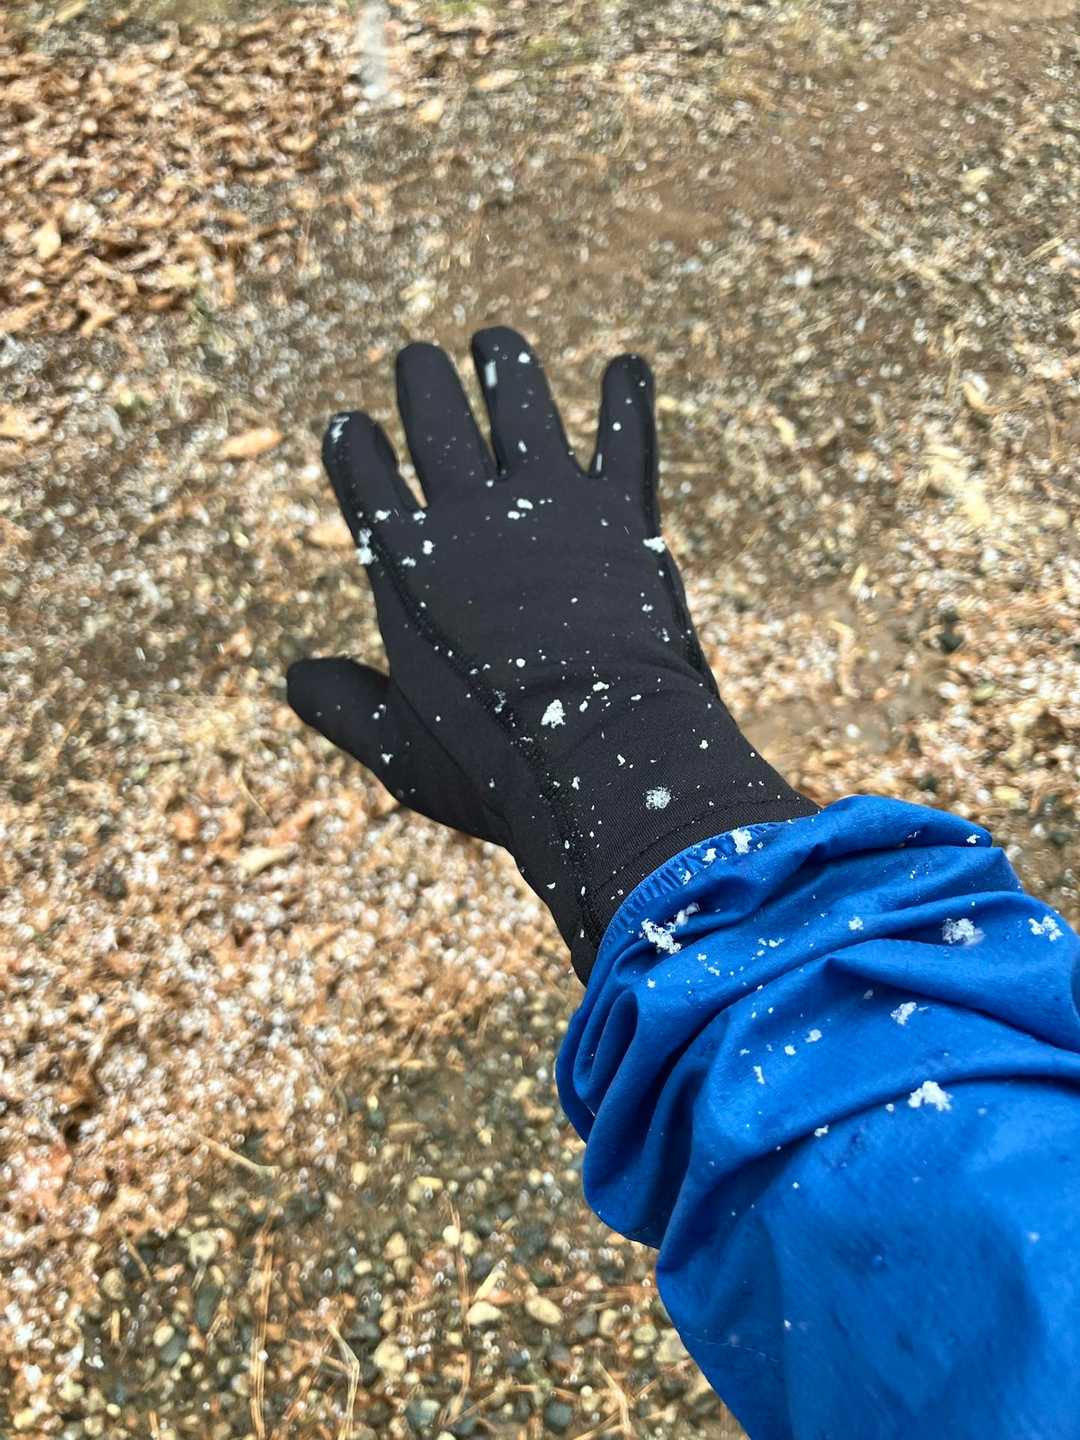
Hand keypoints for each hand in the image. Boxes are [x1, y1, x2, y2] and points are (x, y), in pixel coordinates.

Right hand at [288, 326, 813, 977]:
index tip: (351, 426)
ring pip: (520, 402)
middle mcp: (469, 513)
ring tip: (495, 341)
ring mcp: (550, 503)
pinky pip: (625, 436)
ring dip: (504, 365)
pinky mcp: (622, 512)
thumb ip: (340, 707)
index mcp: (404, 561)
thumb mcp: (397, 751)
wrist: (604, 759)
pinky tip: (627, 366)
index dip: (354, 445)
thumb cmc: (494, 767)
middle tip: (416, 358)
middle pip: (435, 418)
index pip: (364, 475)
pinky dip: (626, 397)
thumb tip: (294, 676)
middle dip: (421, 382)